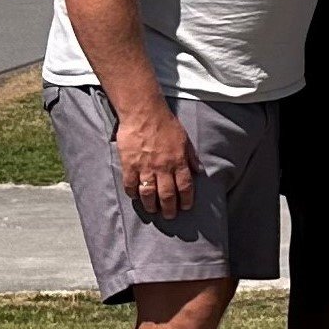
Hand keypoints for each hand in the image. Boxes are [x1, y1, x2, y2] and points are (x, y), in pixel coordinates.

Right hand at [116, 104, 199, 218]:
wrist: (144, 113)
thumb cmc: (166, 124)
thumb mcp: (185, 139)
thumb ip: (191, 157)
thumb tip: (199, 171)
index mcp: (179, 161)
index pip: (185, 186)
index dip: (186, 199)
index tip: (186, 207)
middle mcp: (163, 167)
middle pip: (167, 194)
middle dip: (169, 208)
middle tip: (170, 216)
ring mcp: (145, 167)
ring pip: (148, 194)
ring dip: (151, 205)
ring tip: (153, 211)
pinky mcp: (129, 165)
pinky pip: (131, 185)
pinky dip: (133, 194)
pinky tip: (136, 197)